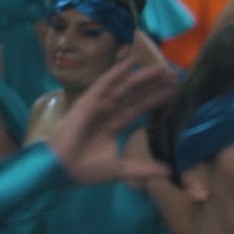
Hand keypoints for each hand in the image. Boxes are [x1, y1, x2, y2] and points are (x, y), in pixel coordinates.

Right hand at [47, 61, 177, 184]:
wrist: (59, 170)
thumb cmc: (84, 169)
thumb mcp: (120, 169)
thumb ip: (144, 169)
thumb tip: (168, 171)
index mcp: (113, 125)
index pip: (139, 107)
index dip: (155, 98)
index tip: (174, 89)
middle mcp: (107, 112)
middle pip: (135, 94)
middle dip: (153, 84)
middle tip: (173, 74)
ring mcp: (97, 106)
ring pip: (124, 87)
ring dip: (142, 77)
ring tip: (162, 68)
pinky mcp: (87, 103)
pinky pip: (104, 84)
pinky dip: (117, 73)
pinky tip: (131, 62)